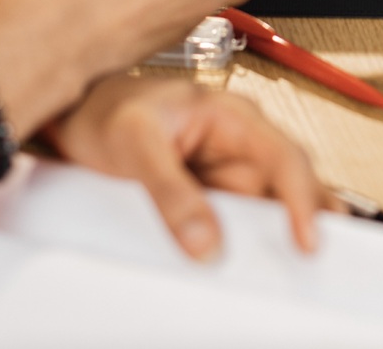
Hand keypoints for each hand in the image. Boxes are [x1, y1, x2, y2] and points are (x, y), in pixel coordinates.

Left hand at [50, 76, 342, 260]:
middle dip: (304, 220)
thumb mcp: (134, 144)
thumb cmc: (103, 112)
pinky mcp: (211, 196)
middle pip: (287, 186)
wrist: (75, 119)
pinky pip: (239, 223)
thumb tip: (205, 239)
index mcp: (232, 116)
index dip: (302, 198)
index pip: (284, 157)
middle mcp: (239, 143)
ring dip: (275, 236)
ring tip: (278, 270)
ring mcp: (227, 171)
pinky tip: (244, 263)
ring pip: (267, 209)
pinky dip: (247, 244)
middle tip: (307, 262)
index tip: (307, 239)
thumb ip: (170, 191)